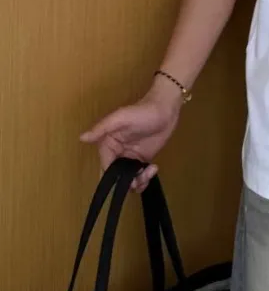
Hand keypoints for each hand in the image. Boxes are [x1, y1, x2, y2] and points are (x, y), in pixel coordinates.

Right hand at [80, 78, 182, 192]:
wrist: (165, 108)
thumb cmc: (142, 111)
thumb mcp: (120, 118)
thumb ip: (102, 128)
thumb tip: (82, 138)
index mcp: (108, 144)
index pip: (106, 166)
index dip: (113, 177)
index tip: (126, 178)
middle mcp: (117, 153)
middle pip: (117, 177)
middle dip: (127, 182)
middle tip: (140, 177)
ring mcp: (131, 157)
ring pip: (129, 179)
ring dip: (138, 181)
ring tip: (150, 171)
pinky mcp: (144, 159)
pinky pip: (140, 175)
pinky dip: (145, 178)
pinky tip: (154, 168)